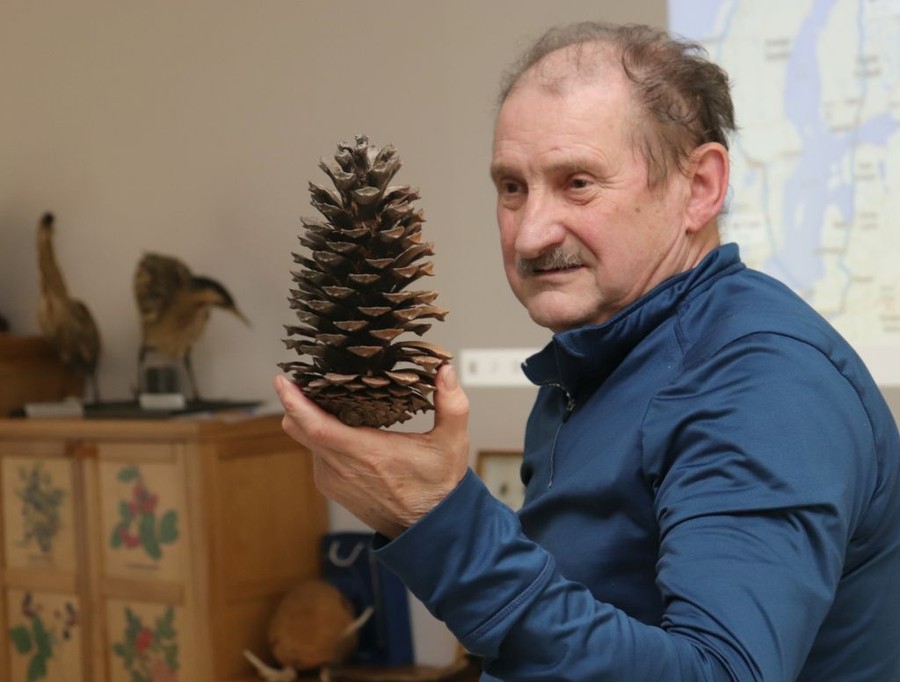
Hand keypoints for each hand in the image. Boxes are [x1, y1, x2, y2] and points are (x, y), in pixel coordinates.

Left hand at [273, 364, 469, 537]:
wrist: (428, 529)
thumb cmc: (437, 487)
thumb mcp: (452, 443)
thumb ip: (452, 405)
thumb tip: (445, 370)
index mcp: (368, 454)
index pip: (316, 427)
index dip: (294, 403)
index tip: (283, 380)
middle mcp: (343, 468)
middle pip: (300, 429)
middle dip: (296, 402)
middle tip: (305, 378)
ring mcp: (333, 479)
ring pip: (305, 440)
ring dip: (310, 420)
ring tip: (328, 399)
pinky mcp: (331, 486)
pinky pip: (314, 453)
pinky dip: (319, 437)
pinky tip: (339, 425)